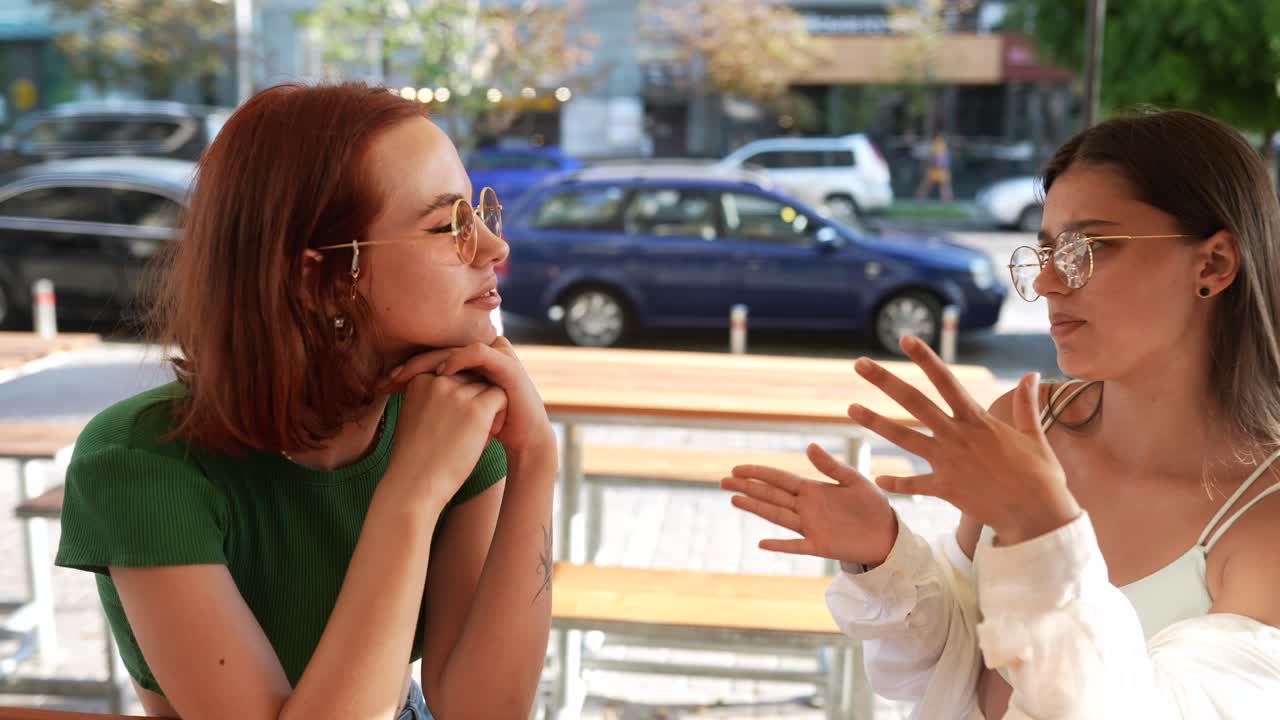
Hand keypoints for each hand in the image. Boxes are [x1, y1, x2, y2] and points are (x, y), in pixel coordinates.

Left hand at [386, 337, 553, 454]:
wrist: (523, 439)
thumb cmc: (487, 430)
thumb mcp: (455, 416)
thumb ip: (433, 402)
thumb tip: (395, 401)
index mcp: (468, 366)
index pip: (432, 360)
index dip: (407, 369)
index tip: (381, 385)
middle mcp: (481, 356)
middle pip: (440, 352)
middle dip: (412, 365)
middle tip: (388, 377)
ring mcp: (495, 356)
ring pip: (455, 348)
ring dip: (431, 360)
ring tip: (408, 374)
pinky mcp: (506, 363)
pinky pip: (478, 352)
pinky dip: (458, 359)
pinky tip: (442, 373)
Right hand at [390, 368, 506, 500]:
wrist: (415, 484)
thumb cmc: (417, 457)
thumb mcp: (417, 416)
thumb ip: (434, 396)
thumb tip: (464, 385)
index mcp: (421, 379)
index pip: (454, 373)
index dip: (459, 397)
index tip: (450, 423)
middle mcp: (437, 380)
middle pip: (472, 378)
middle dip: (475, 400)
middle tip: (466, 431)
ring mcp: (456, 393)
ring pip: (488, 386)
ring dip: (488, 409)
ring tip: (476, 435)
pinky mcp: (476, 409)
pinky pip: (500, 398)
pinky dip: (500, 415)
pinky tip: (488, 436)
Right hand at [721, 443, 898, 565]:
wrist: (888, 534)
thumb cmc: (873, 506)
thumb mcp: (854, 481)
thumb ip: (831, 466)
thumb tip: (808, 446)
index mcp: (813, 489)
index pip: (779, 479)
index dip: (758, 473)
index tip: (737, 469)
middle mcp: (806, 507)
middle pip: (771, 495)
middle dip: (747, 488)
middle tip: (723, 481)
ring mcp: (810, 527)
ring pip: (776, 516)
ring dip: (756, 508)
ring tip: (734, 500)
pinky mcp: (820, 546)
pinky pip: (795, 546)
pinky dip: (779, 545)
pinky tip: (761, 543)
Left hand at [849, 336, 1079, 543]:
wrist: (1039, 512)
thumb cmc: (1040, 474)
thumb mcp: (1034, 434)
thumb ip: (1026, 403)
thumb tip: (1030, 374)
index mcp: (977, 419)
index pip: (946, 380)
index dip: (925, 358)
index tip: (904, 339)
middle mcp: (958, 435)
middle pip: (914, 402)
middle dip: (885, 381)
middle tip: (859, 363)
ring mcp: (949, 462)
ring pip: (905, 438)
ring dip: (876, 423)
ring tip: (851, 409)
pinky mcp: (946, 489)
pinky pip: (915, 484)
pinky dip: (897, 482)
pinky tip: (878, 479)